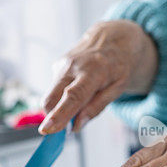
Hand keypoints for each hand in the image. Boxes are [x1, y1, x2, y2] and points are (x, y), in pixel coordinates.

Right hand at [39, 20, 157, 133]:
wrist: (113, 37)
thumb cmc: (119, 65)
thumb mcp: (118, 88)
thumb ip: (97, 107)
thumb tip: (76, 126)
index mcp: (94, 71)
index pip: (73, 96)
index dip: (60, 114)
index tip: (47, 129)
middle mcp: (74, 65)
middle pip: (52, 97)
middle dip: (52, 116)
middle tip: (63, 128)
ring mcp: (62, 63)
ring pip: (51, 95)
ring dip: (59, 106)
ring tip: (80, 101)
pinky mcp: (56, 64)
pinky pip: (55, 88)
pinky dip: (62, 96)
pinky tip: (77, 87)